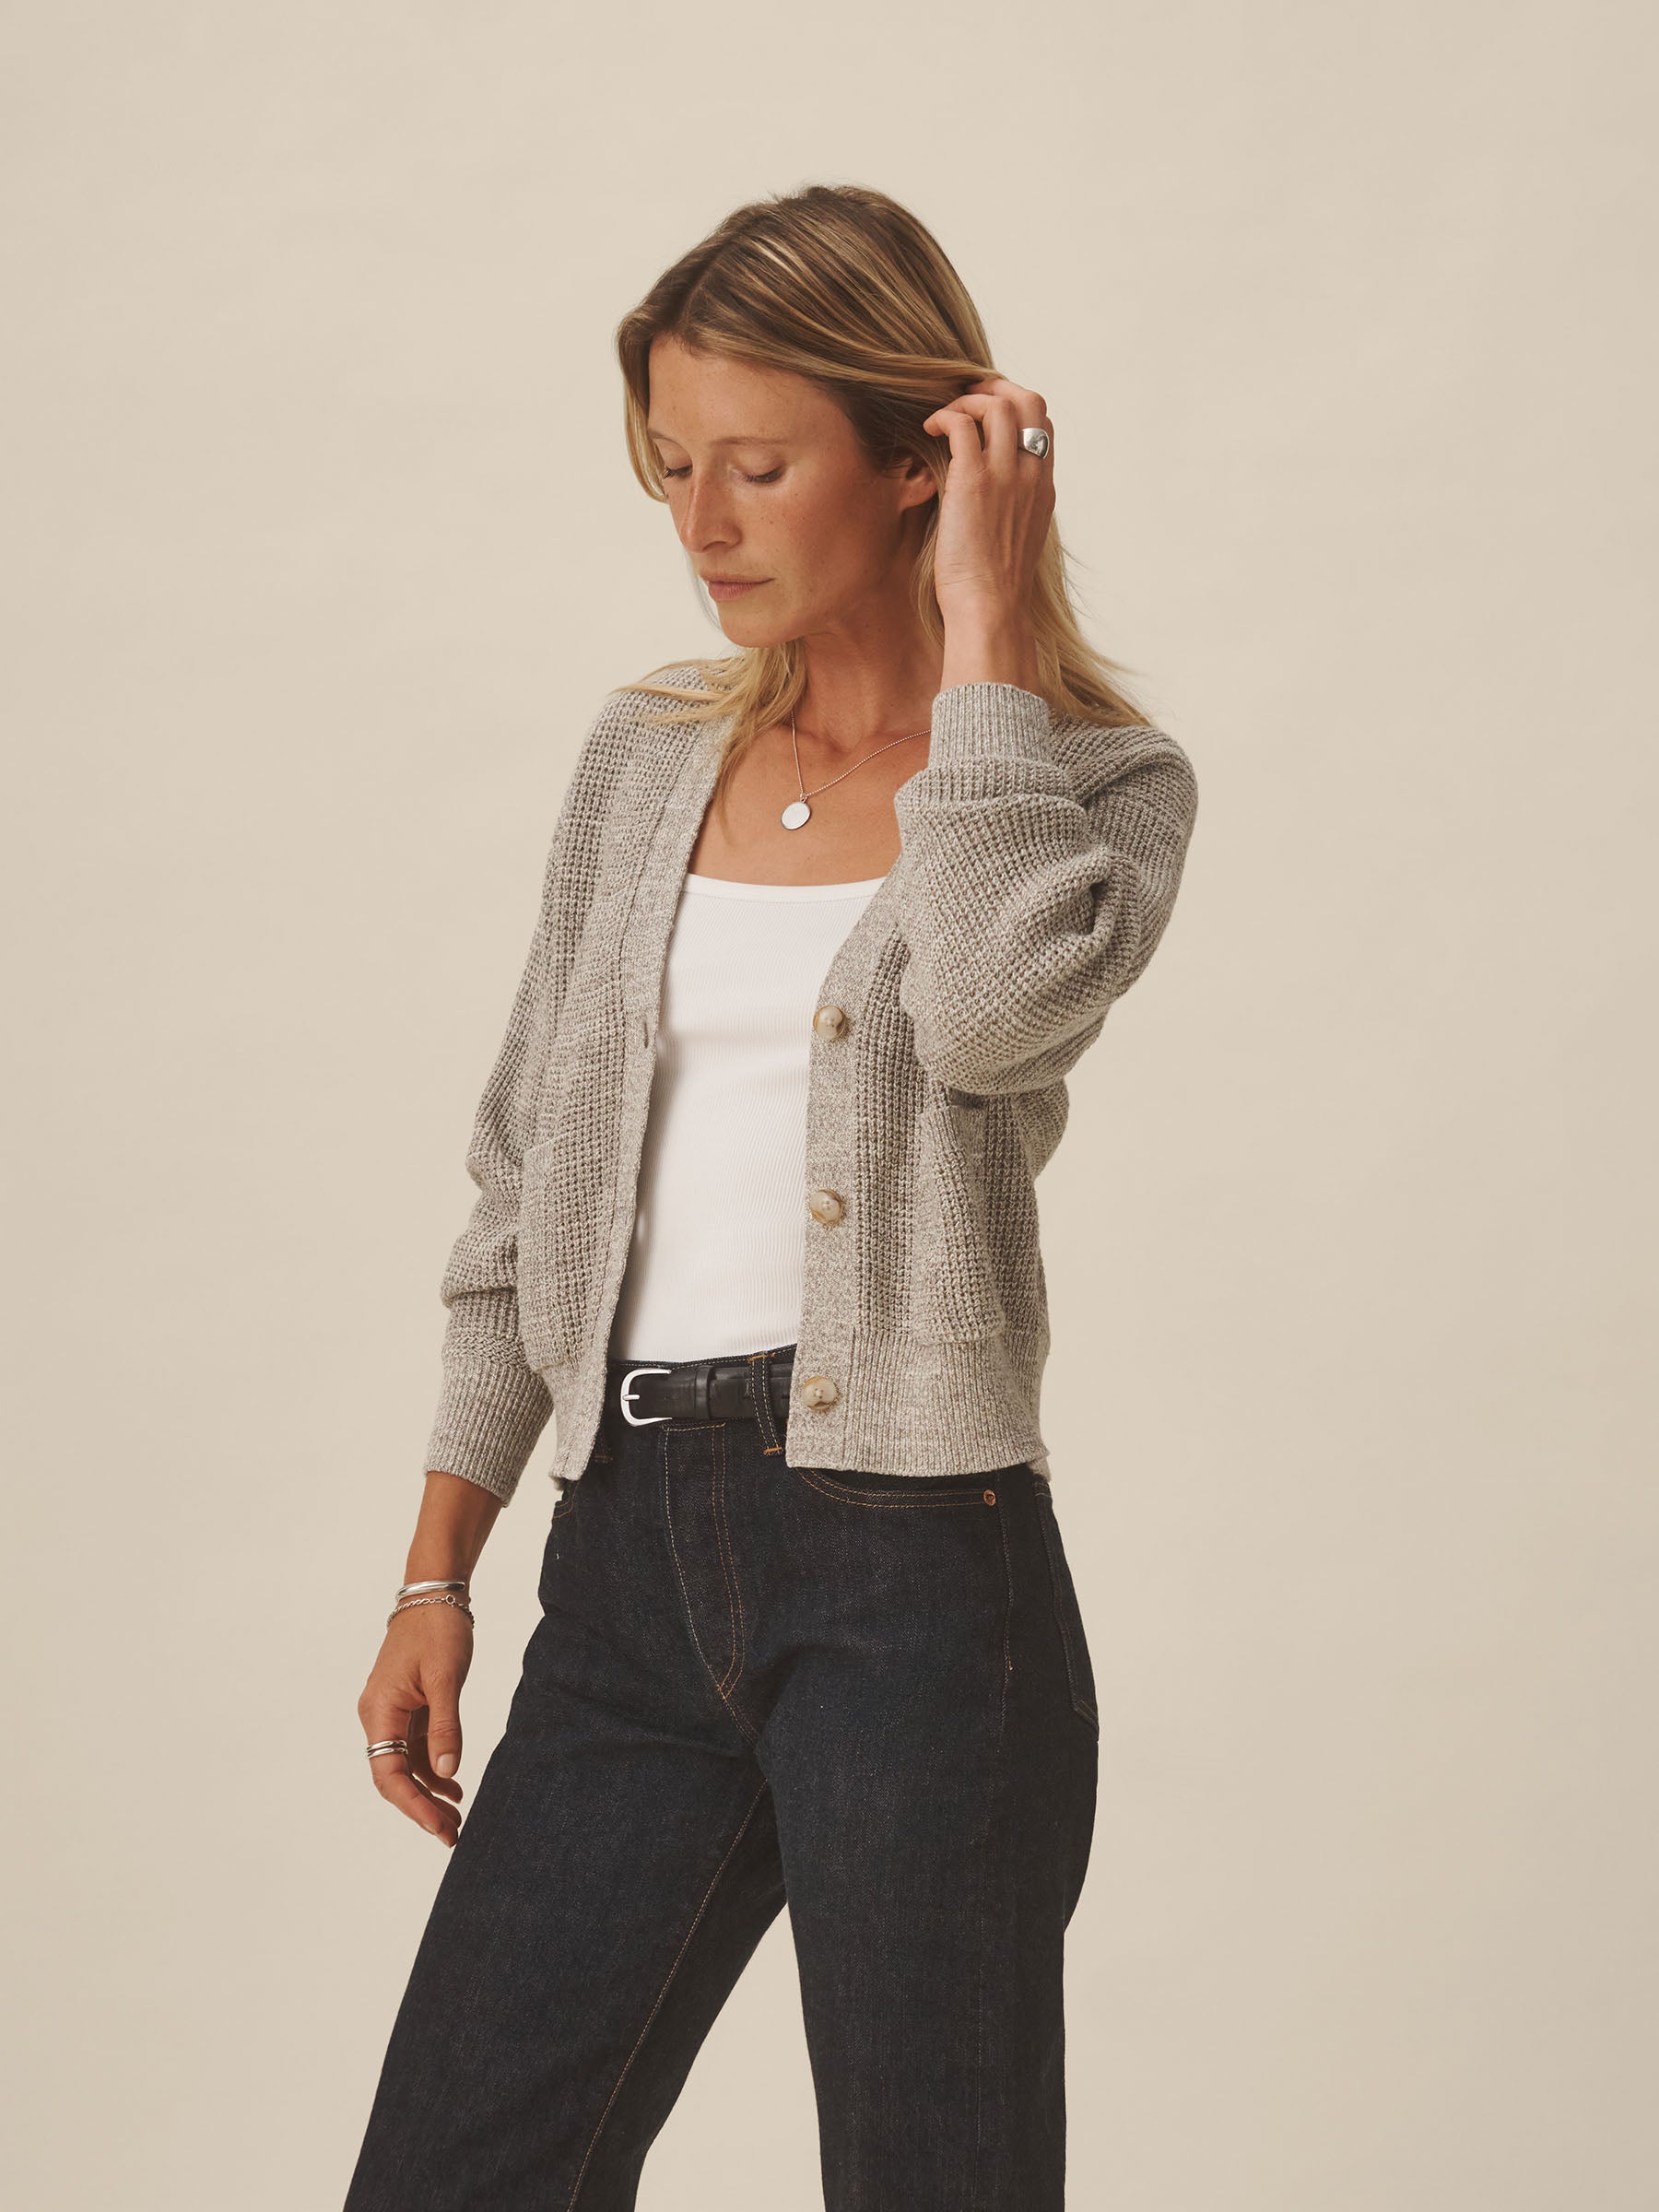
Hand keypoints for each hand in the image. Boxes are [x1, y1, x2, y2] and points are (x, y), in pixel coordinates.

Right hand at [358, 1608, 474, 1845]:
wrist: (434, 1594)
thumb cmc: (438, 1630)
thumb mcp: (446, 1678)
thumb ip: (446, 1726)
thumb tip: (447, 1771)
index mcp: (380, 1712)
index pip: (389, 1774)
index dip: (412, 1805)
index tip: (437, 1826)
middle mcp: (378, 1717)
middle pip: (394, 1776)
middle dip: (421, 1807)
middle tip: (452, 1833)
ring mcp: (391, 1713)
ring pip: (406, 1766)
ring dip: (429, 1792)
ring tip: (458, 1817)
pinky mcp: (407, 1708)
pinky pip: (415, 1749)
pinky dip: (433, 1769)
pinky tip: (454, 1786)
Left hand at [922, 376, 1053, 686]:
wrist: (991, 610)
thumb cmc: (993, 587)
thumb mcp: (1015, 539)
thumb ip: (1011, 507)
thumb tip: (987, 496)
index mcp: (1043, 487)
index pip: (1044, 424)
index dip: (1015, 406)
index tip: (986, 413)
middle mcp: (1031, 474)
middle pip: (1029, 400)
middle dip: (995, 387)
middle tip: (965, 397)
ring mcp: (1005, 475)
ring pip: (998, 404)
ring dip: (966, 400)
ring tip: (942, 418)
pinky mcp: (974, 481)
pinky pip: (962, 423)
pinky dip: (943, 416)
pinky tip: (927, 430)